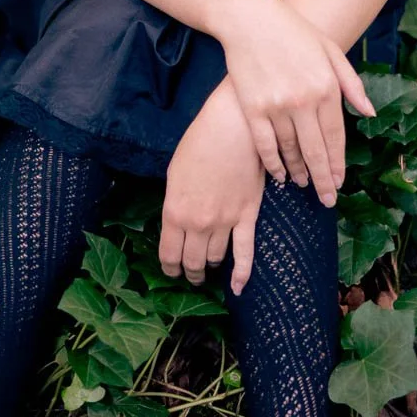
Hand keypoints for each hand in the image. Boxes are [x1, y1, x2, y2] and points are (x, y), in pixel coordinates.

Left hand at [159, 79, 265, 296]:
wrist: (232, 128)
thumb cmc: (199, 144)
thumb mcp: (174, 174)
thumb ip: (175, 204)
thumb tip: (177, 223)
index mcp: (174, 212)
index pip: (169, 254)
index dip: (169, 267)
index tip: (171, 271)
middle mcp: (198, 223)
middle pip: (192, 262)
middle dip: (190, 272)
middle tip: (190, 274)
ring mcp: (224, 222)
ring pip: (216, 258)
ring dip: (210, 266)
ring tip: (208, 268)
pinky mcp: (247, 216)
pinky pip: (245, 253)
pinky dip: (242, 274)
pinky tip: (238, 288)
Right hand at [217, 0, 375, 205]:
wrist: (249, 19)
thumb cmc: (293, 32)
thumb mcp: (331, 51)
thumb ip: (351, 84)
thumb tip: (370, 113)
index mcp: (326, 88)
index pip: (336, 137)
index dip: (338, 164)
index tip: (340, 182)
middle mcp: (304, 101)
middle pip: (316, 151)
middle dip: (323, 180)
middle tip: (327, 199)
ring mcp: (277, 106)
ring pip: (291, 150)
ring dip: (298, 172)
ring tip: (303, 184)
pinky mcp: (252, 108)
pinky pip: (265, 145)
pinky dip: (273, 163)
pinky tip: (279, 174)